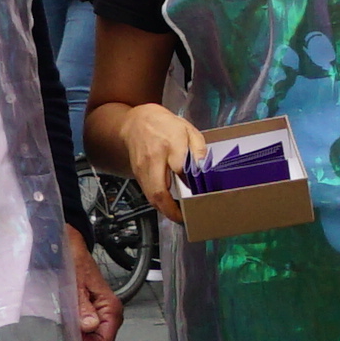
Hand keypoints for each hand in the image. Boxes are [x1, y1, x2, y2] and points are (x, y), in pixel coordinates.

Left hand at [67, 240, 126, 340]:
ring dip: (79, 340)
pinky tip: (66, 324)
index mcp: (111, 308)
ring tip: (64, 328)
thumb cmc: (74, 263)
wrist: (70, 249)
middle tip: (65, 334)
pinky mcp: (92, 315)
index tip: (70, 340)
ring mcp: (101, 316)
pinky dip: (77, 334)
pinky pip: (88, 334)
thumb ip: (82, 307)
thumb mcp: (75, 284)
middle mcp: (110, 315)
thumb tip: (89, 327)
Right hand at [93, 101, 197, 219]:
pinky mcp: (137, 175)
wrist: (136, 122)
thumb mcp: (188, 130)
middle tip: (185, 218)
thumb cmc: (164, 126)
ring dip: (165, 209)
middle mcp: (153, 159)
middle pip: (159, 191)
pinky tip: (170, 205)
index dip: (190, 183)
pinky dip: (159, 203)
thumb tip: (203, 167)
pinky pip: (148, 194)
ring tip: (180, 214)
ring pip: (151, 197)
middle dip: (172, 210)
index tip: (200, 194)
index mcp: (169, 143)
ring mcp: (142, 169)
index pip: (180, 168)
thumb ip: (198, 149)